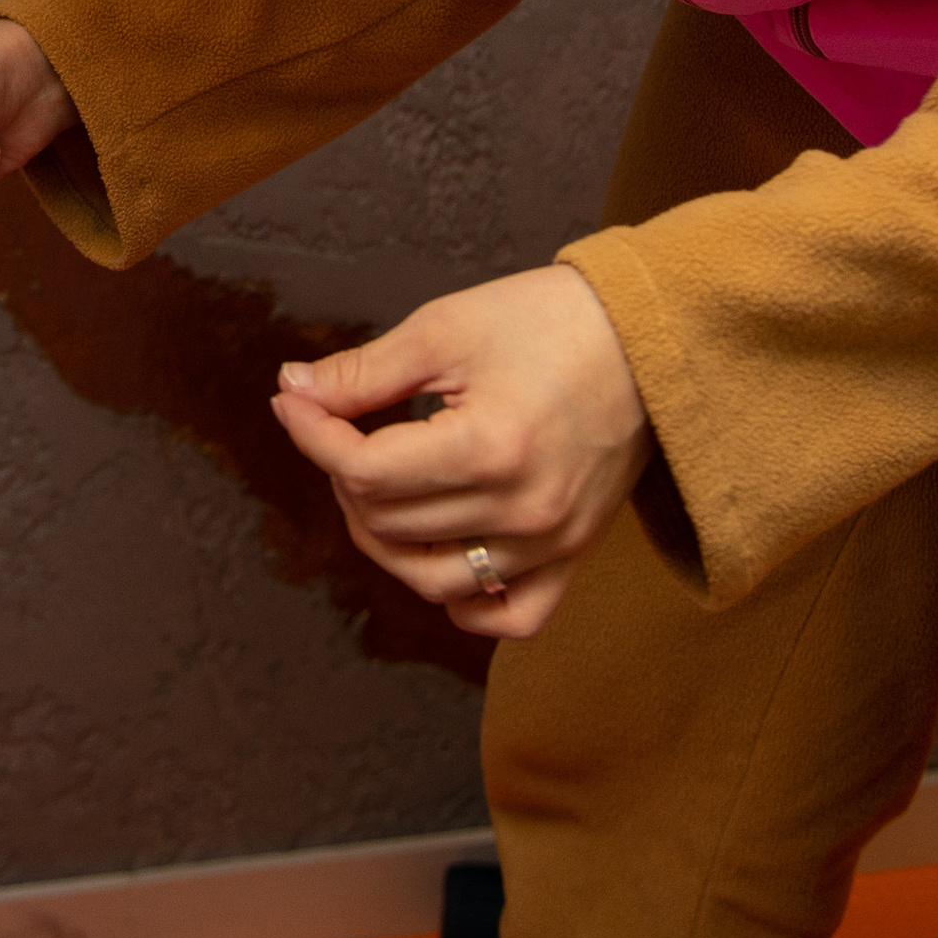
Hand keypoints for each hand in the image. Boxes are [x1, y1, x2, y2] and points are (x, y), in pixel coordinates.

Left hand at [271, 266, 651, 639]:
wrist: (645, 338)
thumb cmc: (547, 321)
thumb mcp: (443, 329)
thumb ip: (363, 373)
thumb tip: (294, 390)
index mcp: (489, 449)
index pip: (364, 471)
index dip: (311, 433)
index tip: (292, 399)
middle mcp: (523, 512)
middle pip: (388, 523)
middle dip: (341, 472)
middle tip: (339, 421)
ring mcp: (552, 544)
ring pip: (431, 580)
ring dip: (383, 536)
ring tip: (376, 479)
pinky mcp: (574, 556)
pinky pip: (509, 617)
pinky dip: (462, 600)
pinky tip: (434, 552)